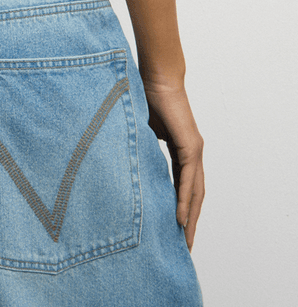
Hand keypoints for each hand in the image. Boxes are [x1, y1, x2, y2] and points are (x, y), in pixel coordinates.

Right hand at [142, 79, 204, 250]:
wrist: (156, 77)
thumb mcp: (142, 131)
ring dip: (190, 216)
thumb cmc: (146, 96)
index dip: (181, 207)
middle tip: (182, 245)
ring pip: (195, 191)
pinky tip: (181, 217)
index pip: (184, 185)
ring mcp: (195, 149)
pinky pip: (189, 179)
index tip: (173, 228)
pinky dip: (186, 200)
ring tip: (184, 239)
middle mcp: (193, 152)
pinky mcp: (192, 146)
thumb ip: (141, 149)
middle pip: (195, 194)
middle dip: (190, 221)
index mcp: (182, 149)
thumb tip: (126, 165)